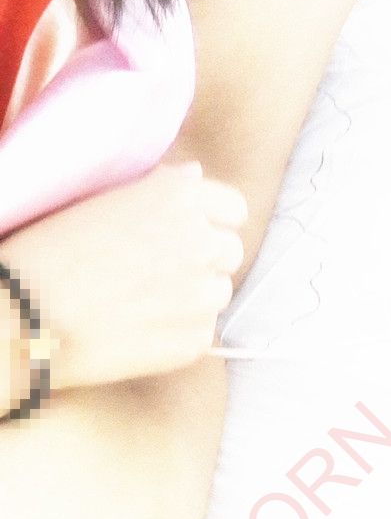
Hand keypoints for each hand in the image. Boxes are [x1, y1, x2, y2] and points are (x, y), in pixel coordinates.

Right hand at [0, 161, 246, 389]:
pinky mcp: (194, 340)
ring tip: (146, 304)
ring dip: (194, 298)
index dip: (211, 223)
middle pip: (231, 252)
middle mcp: (201, 241)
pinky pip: (202, 333)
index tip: (190, 236)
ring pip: (219, 294)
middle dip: (205, 261)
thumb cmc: (51, 253)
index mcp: (180, 198)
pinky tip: (141, 331)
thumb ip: (160, 188)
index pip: (233, 209)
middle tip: (161, 274)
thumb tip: (195, 178)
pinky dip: (180, 334)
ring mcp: (202, 295)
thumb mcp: (102, 200)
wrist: (28, 315)